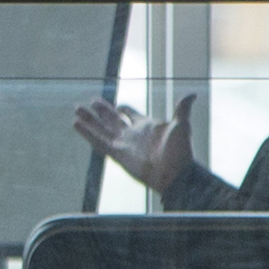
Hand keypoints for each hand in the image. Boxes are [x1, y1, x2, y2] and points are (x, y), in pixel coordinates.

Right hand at [74, 92, 195, 191]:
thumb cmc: (180, 151)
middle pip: (111, 120)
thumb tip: (192, 94)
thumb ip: (182, 109)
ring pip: (101, 129)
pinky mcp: (116, 154)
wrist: (175, 174)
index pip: (130, 114)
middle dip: (100, 111)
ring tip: (76, 109)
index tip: (116, 105)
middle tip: (88, 102)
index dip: (123, 108)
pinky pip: (98, 142)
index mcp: (145, 126)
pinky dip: (87, 133)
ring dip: (89, 120)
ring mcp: (123, 144)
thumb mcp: (182, 126)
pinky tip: (76, 124)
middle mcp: (132, 134)